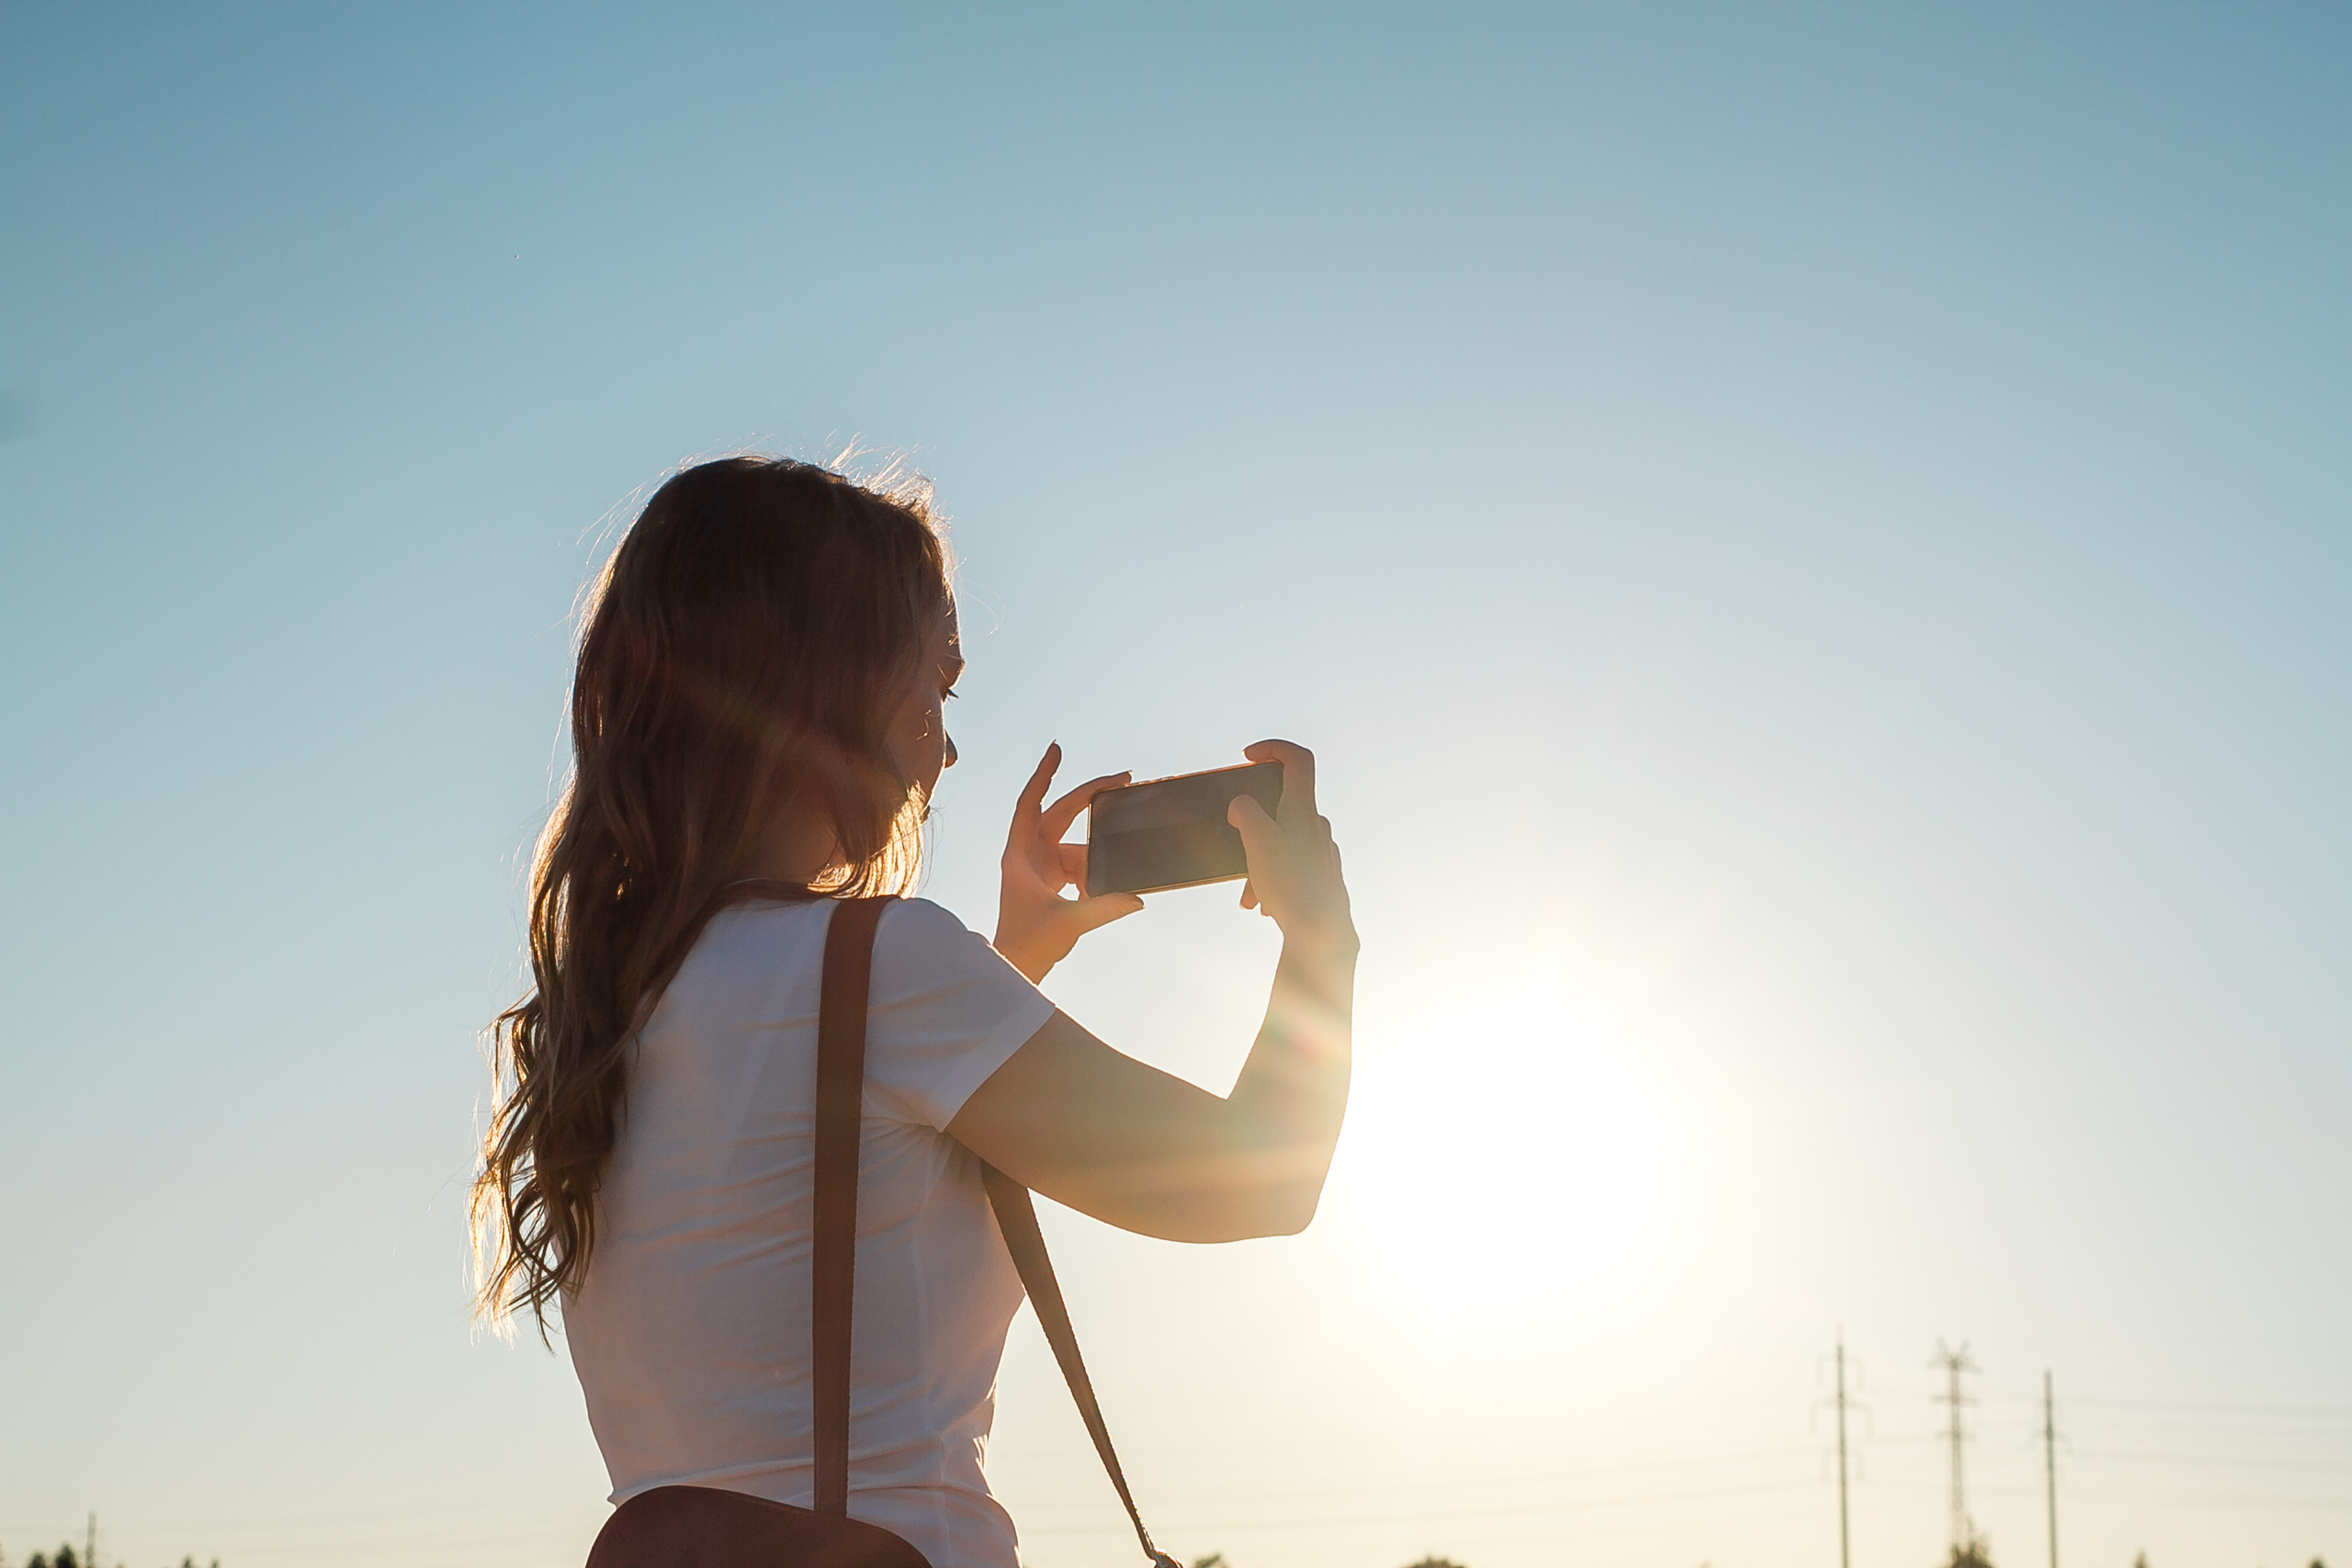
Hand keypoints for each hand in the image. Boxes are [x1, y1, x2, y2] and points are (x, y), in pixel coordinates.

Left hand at [994, 743, 1144, 983]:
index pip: (1030, 803)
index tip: (1057, 749)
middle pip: (1060, 813)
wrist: (1014, 967)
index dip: (1043, 774)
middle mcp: (1027, 854)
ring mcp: (1038, 865)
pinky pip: (1077, 864)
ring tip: (1093, 888)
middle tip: (1124, 777)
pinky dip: (1091, 872)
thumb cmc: (1028, 945)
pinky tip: (1098, 891)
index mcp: (1020, 855)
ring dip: (1093, 857)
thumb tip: (1138, 896)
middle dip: (1090, 795)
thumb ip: (1105, 907)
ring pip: (1074, 845)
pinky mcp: (1049, 879)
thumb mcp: (1069, 924)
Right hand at [1230, 739, 1355, 953]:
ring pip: (1280, 844)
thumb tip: (1242, 805)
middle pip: (1281, 807)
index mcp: (1302, 809)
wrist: (1322, 932)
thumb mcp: (1256, 839)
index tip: (1249, 756)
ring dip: (1257, 863)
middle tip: (1236, 846)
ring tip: (1248, 894)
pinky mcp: (1321, 874)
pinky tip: (1263, 904)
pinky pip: (1289, 868)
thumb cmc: (1292, 885)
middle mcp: (1316, 825)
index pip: (1297, 759)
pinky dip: (1271, 880)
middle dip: (1251, 828)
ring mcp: (1321, 850)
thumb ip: (1245, 812)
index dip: (1273, 748)